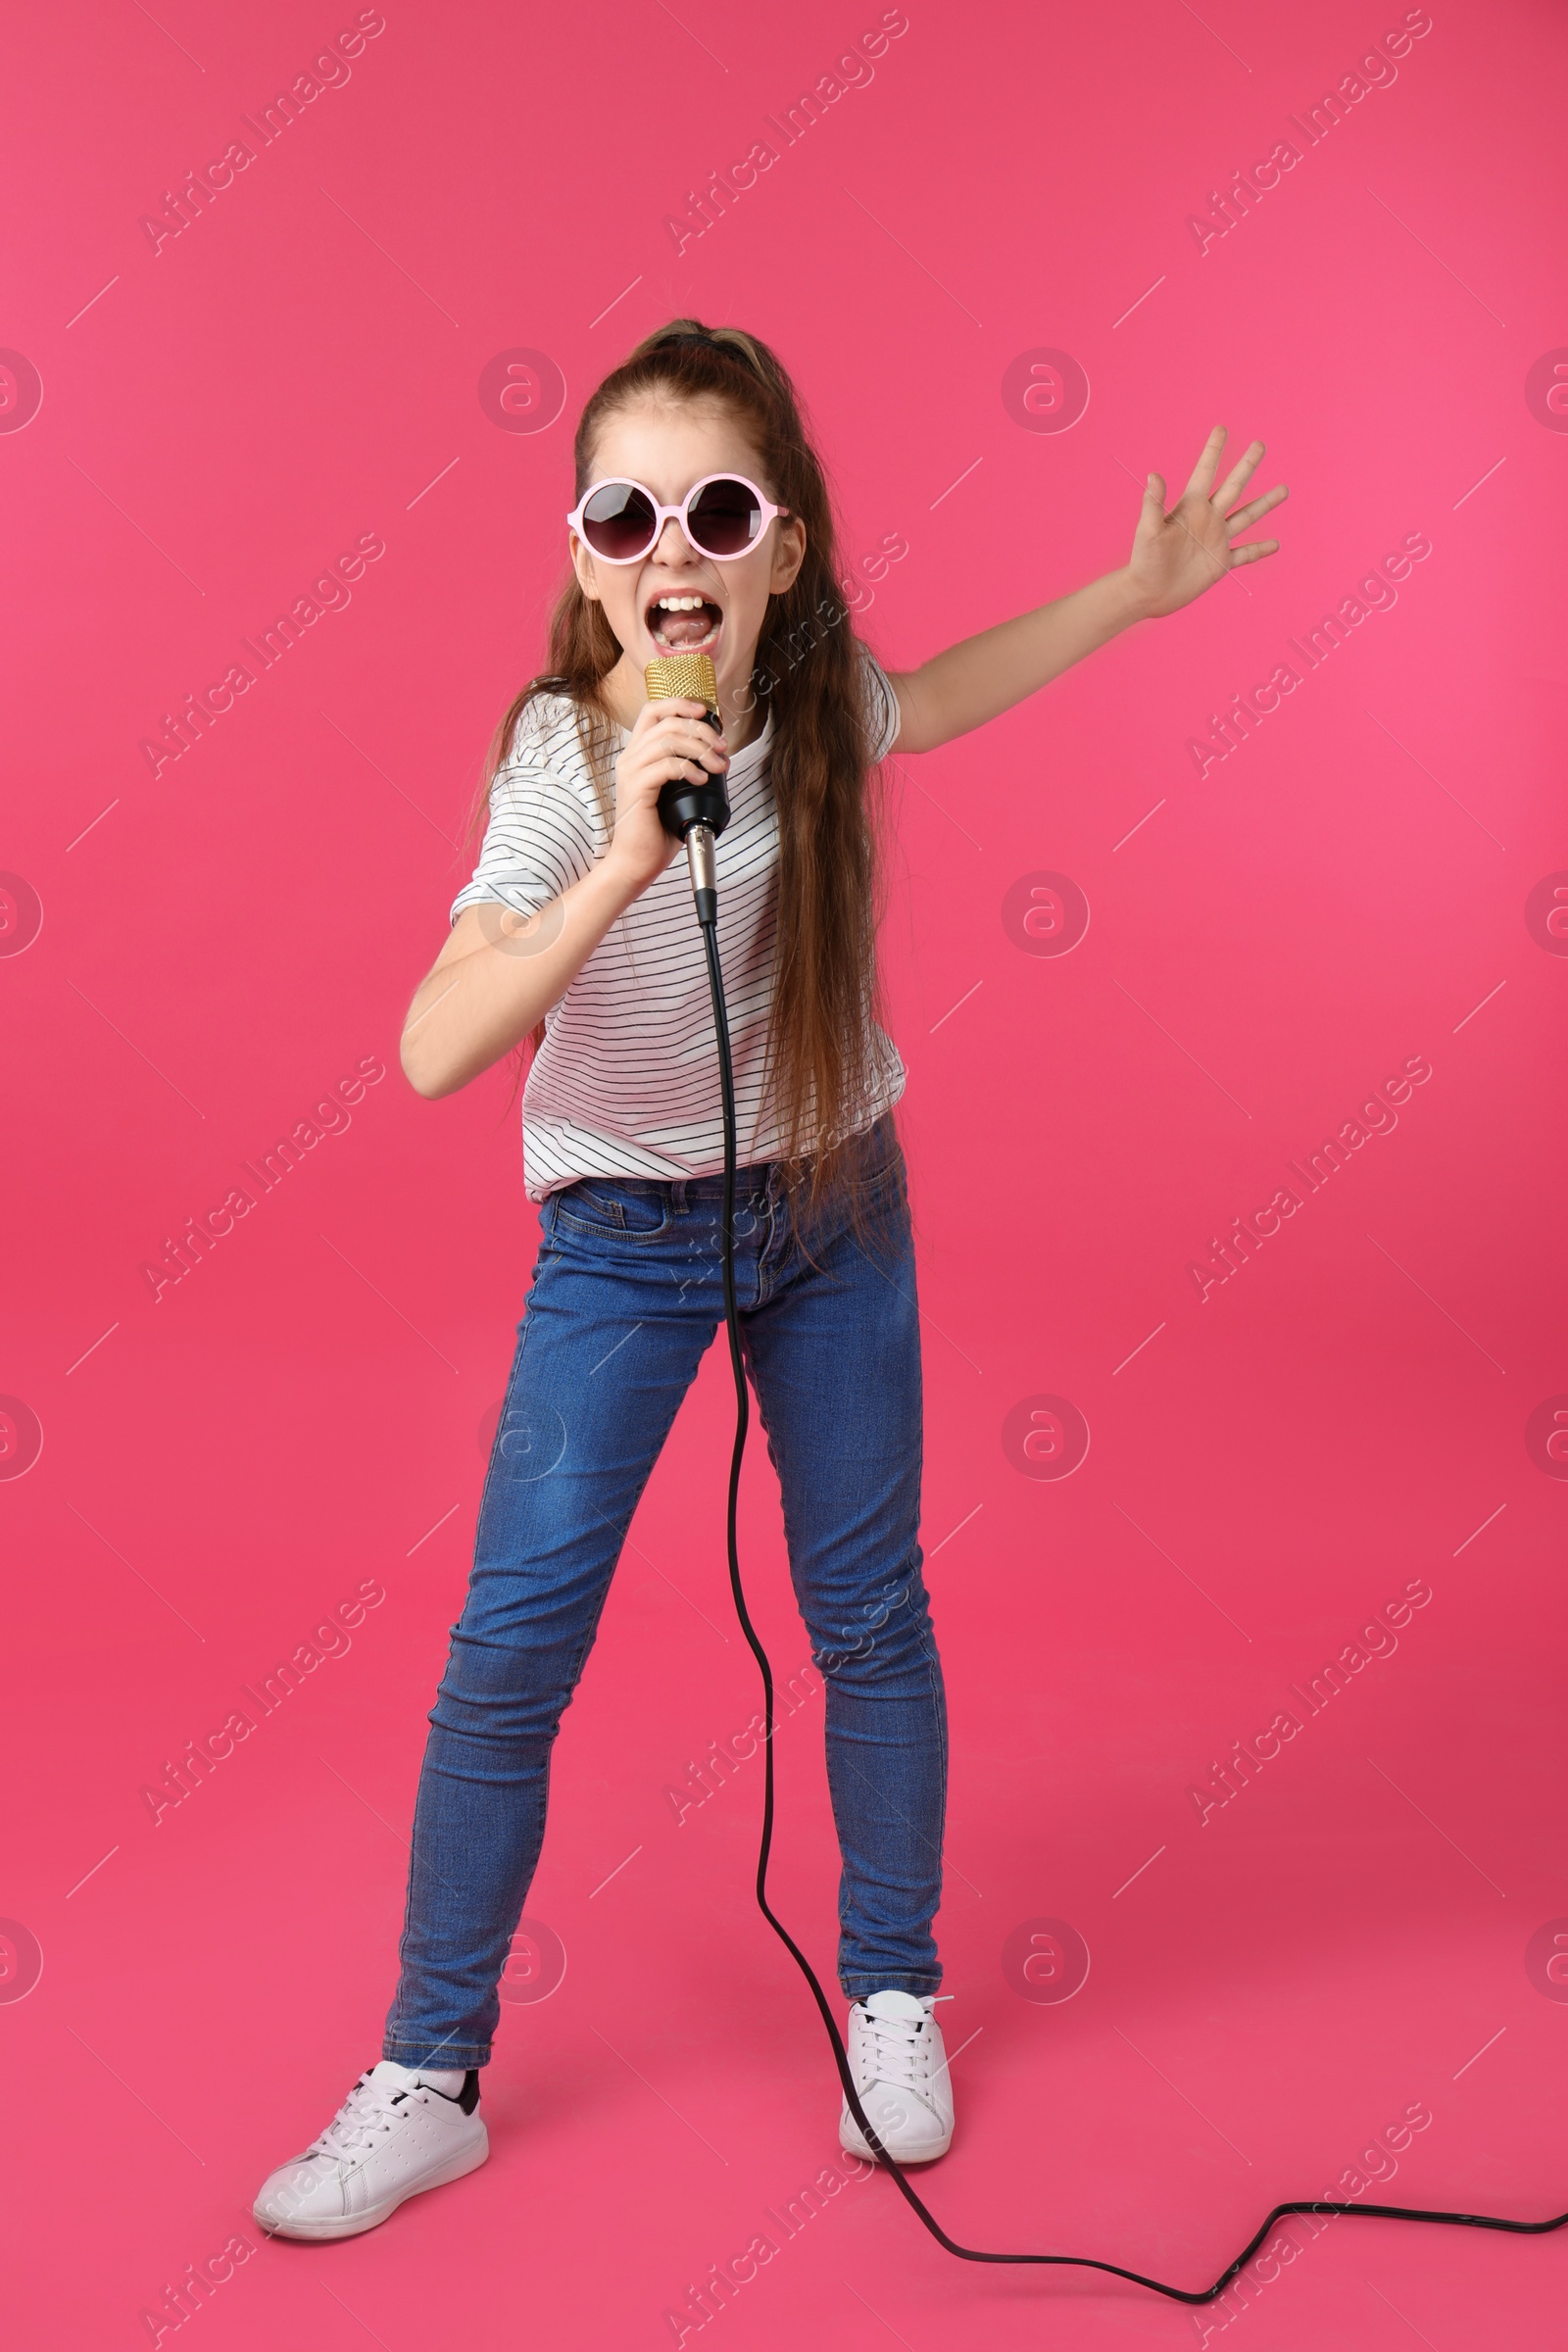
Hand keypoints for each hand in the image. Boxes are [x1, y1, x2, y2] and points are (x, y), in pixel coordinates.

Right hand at [603, 697, 728, 895]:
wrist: (637, 861)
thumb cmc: (657, 830)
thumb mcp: (676, 791)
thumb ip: (686, 768)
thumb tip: (717, 754)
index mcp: (637, 754)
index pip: (653, 710)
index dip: (680, 704)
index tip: (706, 713)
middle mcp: (630, 758)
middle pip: (667, 722)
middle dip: (701, 730)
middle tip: (722, 748)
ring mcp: (631, 772)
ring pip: (668, 739)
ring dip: (700, 748)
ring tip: (717, 766)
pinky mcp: (636, 789)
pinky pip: (666, 765)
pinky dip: (689, 768)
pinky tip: (701, 780)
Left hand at [1127, 427, 1286, 620]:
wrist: (1148, 592)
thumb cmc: (1143, 559)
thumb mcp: (1148, 530)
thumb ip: (1153, 503)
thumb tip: (1154, 474)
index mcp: (1190, 507)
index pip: (1205, 472)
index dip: (1213, 451)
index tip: (1221, 428)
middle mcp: (1207, 519)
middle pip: (1233, 487)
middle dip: (1247, 465)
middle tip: (1260, 444)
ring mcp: (1217, 540)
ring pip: (1247, 517)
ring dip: (1265, 503)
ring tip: (1284, 489)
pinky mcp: (1221, 563)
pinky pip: (1245, 554)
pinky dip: (1260, 550)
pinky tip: (1275, 544)